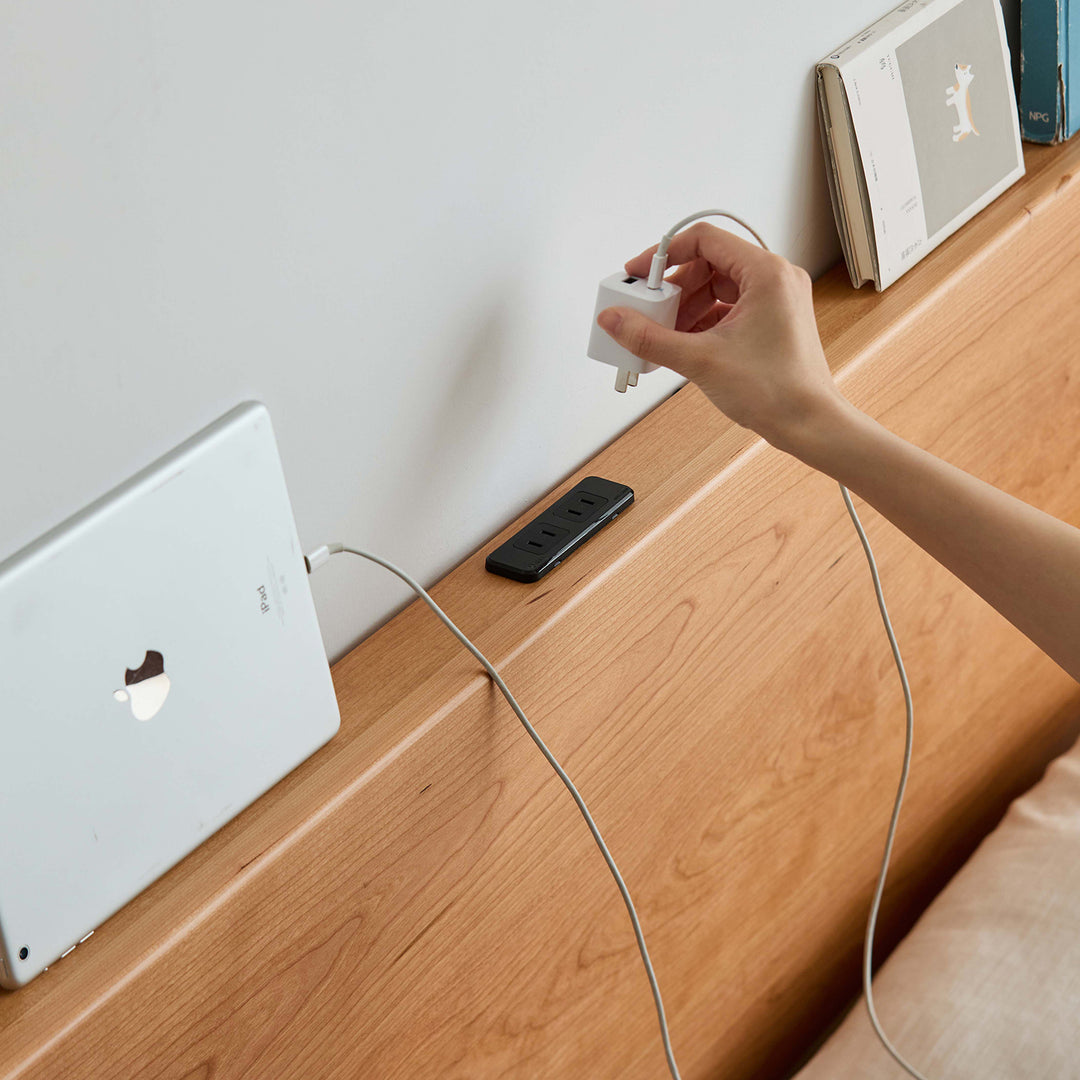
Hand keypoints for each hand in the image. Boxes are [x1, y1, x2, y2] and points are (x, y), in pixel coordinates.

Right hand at [596, 223, 846, 457]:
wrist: (808, 424)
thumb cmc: (777, 391)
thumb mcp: (700, 360)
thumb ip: (649, 337)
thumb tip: (615, 319)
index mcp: (766, 273)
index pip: (704, 240)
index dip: (664, 254)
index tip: (640, 273)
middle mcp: (775, 279)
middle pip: (708, 265)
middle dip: (674, 288)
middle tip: (647, 310)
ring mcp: (776, 300)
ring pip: (717, 288)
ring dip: (686, 307)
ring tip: (663, 333)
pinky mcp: (772, 321)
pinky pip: (727, 308)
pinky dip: (702, 322)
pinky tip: (682, 343)